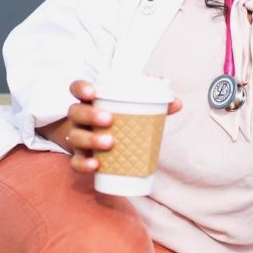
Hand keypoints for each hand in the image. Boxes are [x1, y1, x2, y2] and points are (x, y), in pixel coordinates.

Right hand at [66, 79, 181, 173]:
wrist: (99, 144)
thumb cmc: (119, 120)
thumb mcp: (131, 109)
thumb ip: (152, 103)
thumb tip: (177, 102)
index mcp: (90, 100)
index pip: (77, 88)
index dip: (81, 88)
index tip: (92, 91)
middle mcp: (79, 118)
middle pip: (76, 112)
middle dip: (90, 115)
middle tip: (109, 119)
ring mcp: (77, 137)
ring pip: (76, 137)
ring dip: (91, 139)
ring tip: (110, 142)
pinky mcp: (79, 157)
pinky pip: (75, 162)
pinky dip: (84, 164)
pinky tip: (96, 165)